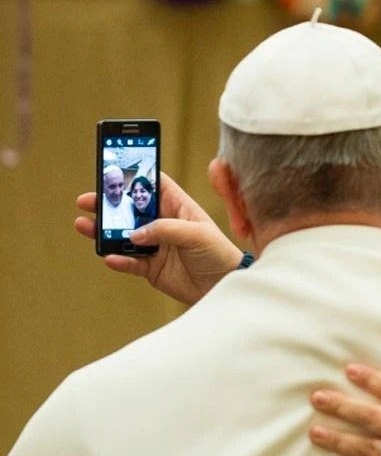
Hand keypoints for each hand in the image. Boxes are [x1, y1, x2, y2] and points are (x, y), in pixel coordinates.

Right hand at [75, 172, 243, 304]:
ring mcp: (155, 246)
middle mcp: (163, 224)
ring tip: (83, 225)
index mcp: (177, 207)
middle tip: (86, 200)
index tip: (111, 170)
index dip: (134, 177)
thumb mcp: (197, 233)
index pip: (153, 185)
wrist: (223, 285)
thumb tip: (135, 234)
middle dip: (108, 204)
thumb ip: (165, 229)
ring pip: (123, 236)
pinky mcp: (151, 268)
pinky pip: (129, 262)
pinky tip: (109, 257)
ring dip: (103, 231)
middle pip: (130, 209)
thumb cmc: (218, 253)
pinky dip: (118, 260)